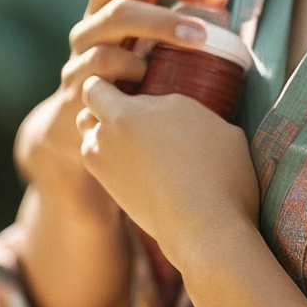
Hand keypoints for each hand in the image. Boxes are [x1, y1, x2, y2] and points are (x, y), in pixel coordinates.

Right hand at [14, 0, 227, 205]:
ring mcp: (79, 52)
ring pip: (110, 22)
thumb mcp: (156, 47)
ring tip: (197, 43)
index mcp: (115, 5)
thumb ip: (184, 21)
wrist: (83, 132)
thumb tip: (220, 4)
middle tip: (205, 15)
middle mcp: (92, 23)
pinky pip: (98, 65)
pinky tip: (153, 79)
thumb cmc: (134, 80)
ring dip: (159, 26)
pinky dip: (130, 67)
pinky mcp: (75, 85)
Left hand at [75, 78, 260, 272]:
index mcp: (131, 111)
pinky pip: (101, 163)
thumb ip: (180, 107)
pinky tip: (144, 162)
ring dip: (105, 133)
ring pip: (89, 137)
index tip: (135, 80)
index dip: (111, 80)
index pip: (96, 85)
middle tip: (137, 107)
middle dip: (104, 105)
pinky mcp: (110, 192)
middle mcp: (108, 137)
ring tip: (140, 137)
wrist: (206, 226)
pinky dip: (113, 157)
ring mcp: (104, 167)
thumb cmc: (219, 168)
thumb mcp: (209, 119)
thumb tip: (176, 108)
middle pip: (87, 110)